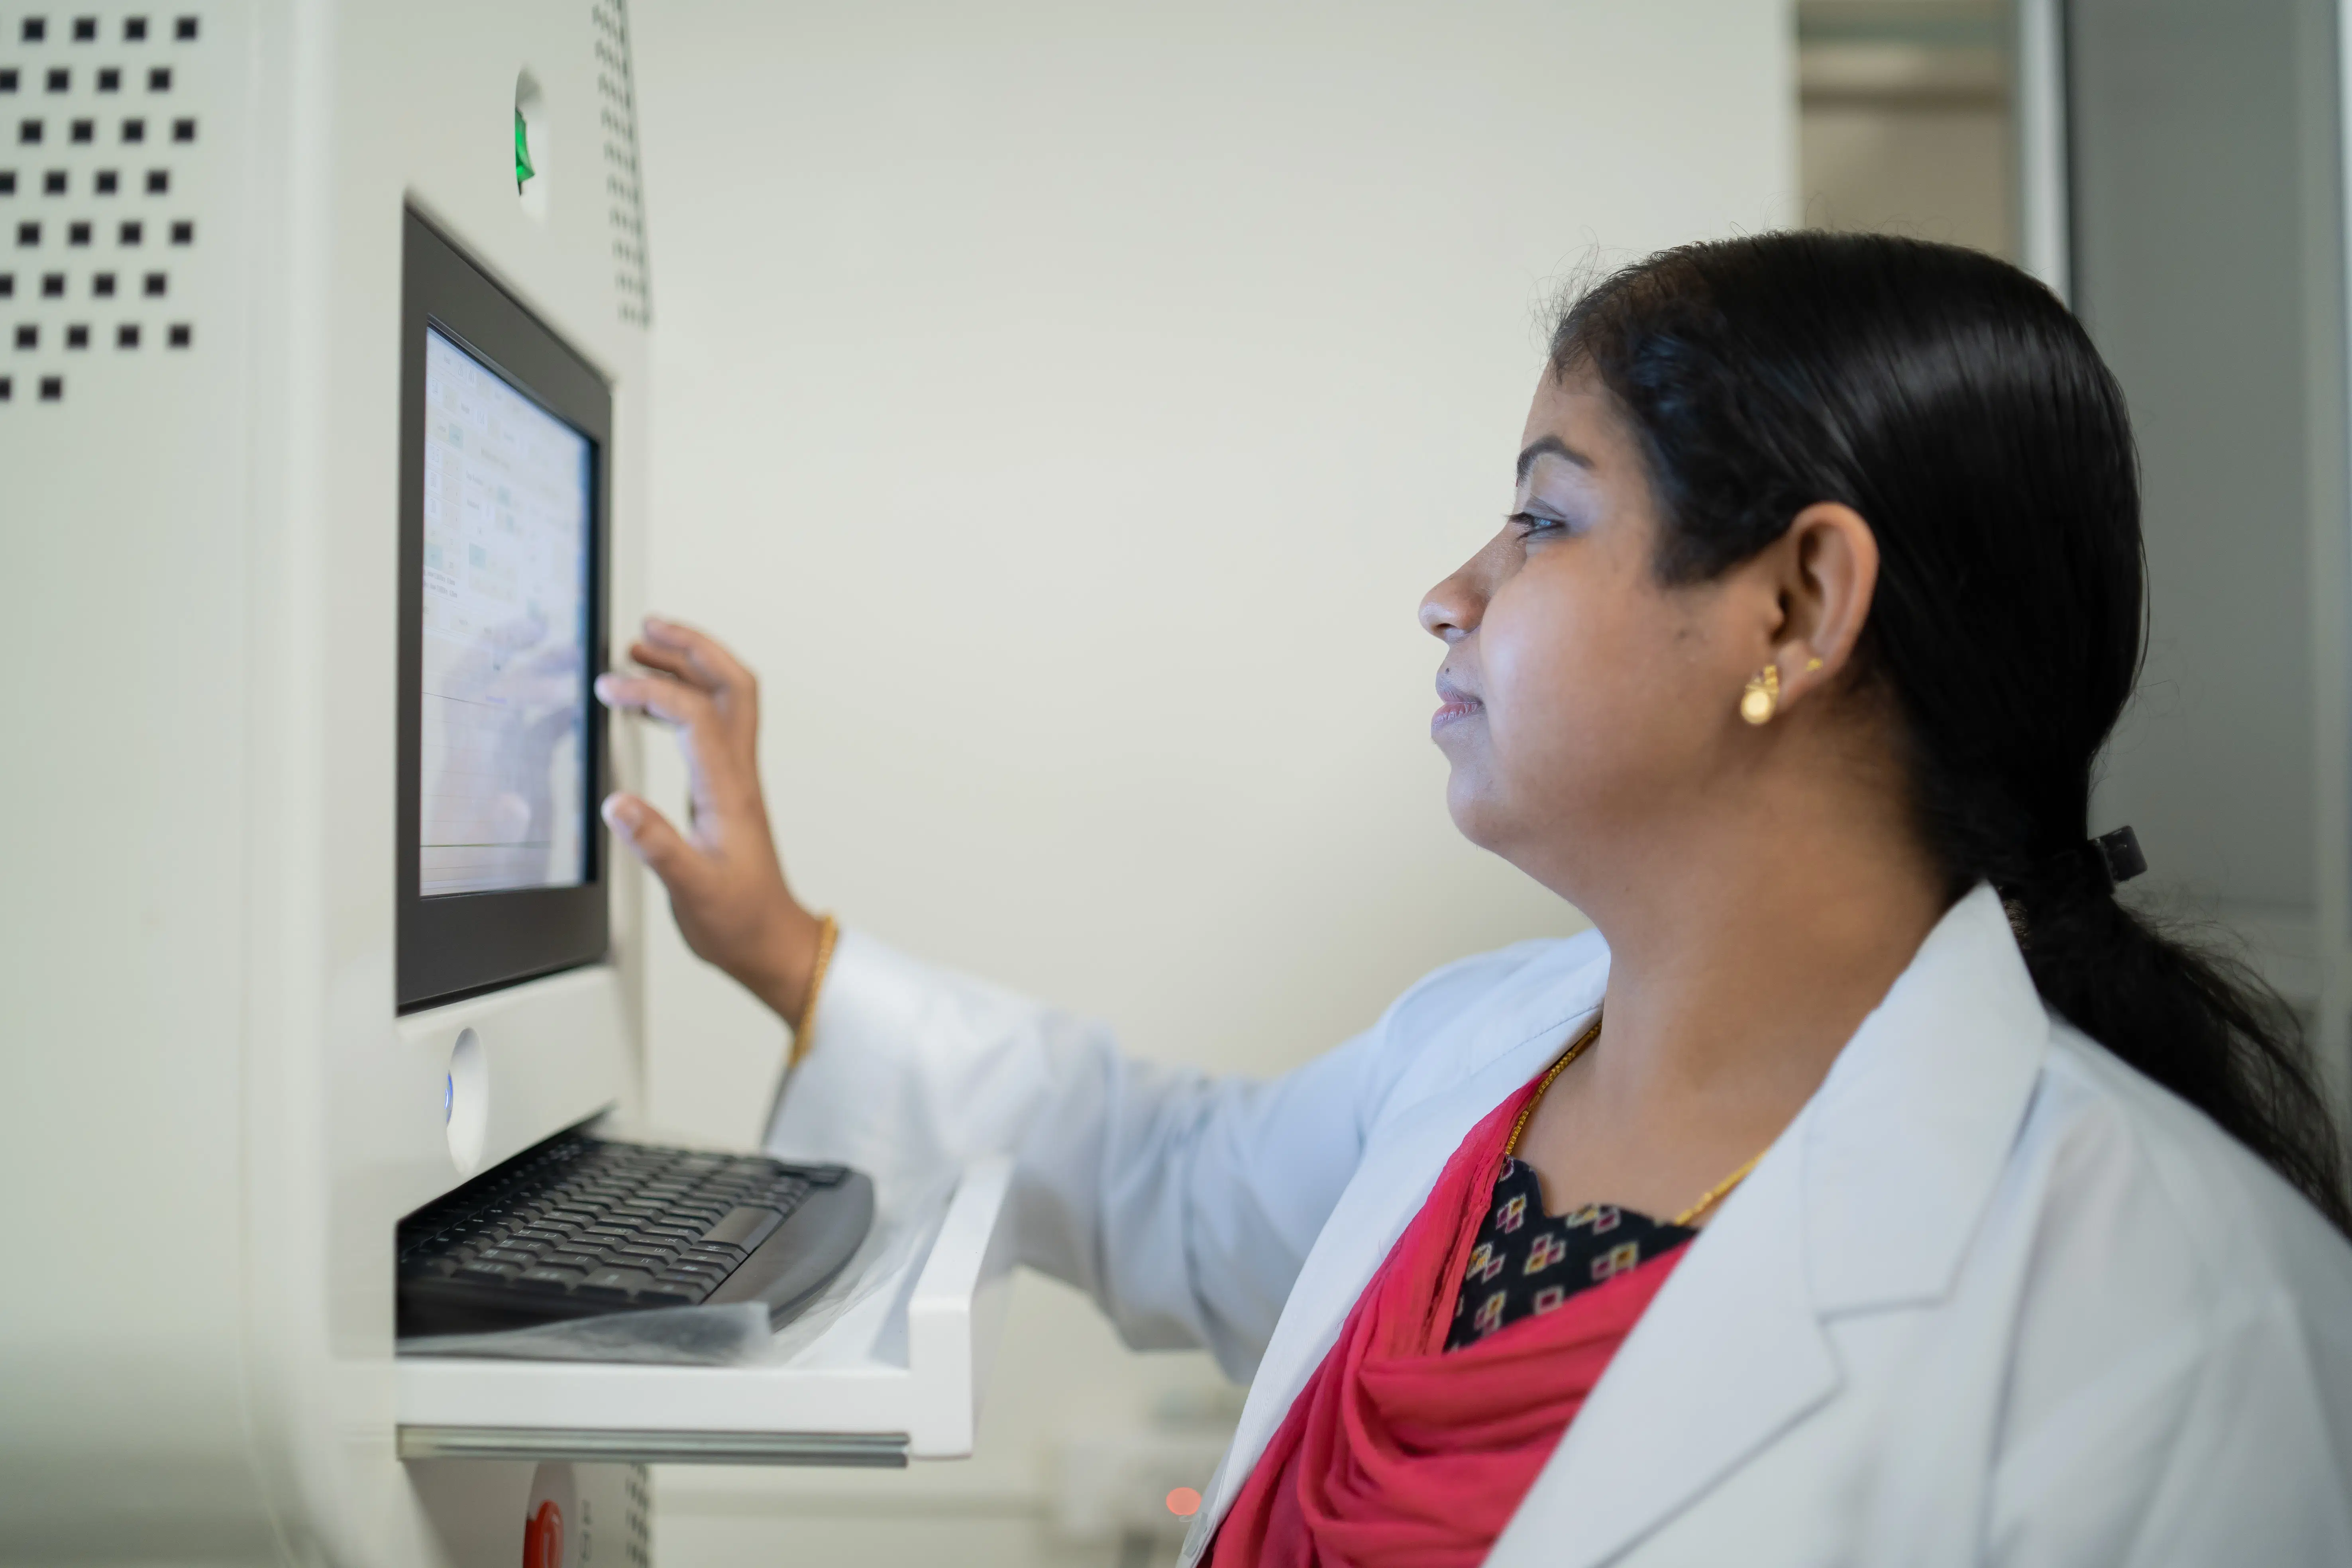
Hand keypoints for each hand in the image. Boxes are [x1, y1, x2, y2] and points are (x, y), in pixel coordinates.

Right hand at [595, 617, 822, 1021]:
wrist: (771, 940)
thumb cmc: (737, 921)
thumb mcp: (692, 890)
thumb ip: (656, 846)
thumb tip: (617, 803)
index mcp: (728, 792)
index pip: (696, 717)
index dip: (652, 691)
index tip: (608, 687)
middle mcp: (738, 775)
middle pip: (731, 686)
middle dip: (691, 647)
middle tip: (646, 628)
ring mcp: (736, 777)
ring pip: (727, 699)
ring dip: (691, 665)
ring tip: (644, 648)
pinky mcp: (727, 788)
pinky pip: (714, 724)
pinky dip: (686, 699)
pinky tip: (653, 705)